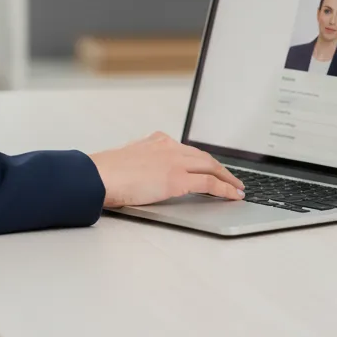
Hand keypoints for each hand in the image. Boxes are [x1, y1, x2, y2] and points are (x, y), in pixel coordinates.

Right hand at [88, 130, 244, 208]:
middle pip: (204, 156)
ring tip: (237, 188)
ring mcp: (174, 162)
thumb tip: (147, 174)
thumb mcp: (128, 160)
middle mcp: (169, 147)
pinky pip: (209, 183)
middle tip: (233, 178)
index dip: (203, 160)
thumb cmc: (106, 173)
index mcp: (157, 141)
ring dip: (228, 178)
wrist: (99, 175)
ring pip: (211, 167)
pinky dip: (225, 188)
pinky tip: (233, 195)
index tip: (212, 166)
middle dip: (221, 168)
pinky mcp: (177, 179)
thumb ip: (143, 162)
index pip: (188, 150)